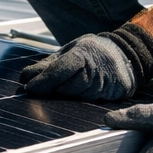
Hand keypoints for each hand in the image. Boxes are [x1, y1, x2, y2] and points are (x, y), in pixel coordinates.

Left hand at [20, 23, 152, 100]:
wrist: (126, 54)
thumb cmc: (92, 53)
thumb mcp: (71, 50)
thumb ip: (50, 64)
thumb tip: (26, 77)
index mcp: (83, 53)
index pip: (60, 70)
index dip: (43, 81)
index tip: (28, 88)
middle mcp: (95, 68)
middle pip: (67, 88)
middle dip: (51, 91)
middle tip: (38, 92)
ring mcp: (105, 84)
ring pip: (77, 98)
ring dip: (66, 97)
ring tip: (61, 90)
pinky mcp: (112, 95)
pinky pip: (90, 103)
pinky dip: (79, 101)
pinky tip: (76, 96)